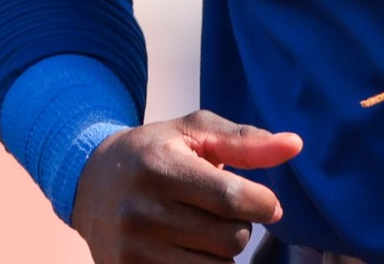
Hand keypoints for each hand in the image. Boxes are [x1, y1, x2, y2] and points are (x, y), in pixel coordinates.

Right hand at [71, 110, 304, 263]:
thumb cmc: (154, 151)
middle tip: (223, 212)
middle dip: (241, 226)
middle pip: (230, 239)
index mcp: (160, 168)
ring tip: (203, 228)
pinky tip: (189, 248)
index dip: (263, 204)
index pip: (232, 199)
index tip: (266, 202)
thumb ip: (245, 141)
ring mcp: (131, 250)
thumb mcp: (194, 132)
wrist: (88, 182)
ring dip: (222, 252)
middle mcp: (141, 212)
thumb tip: (295, 146)